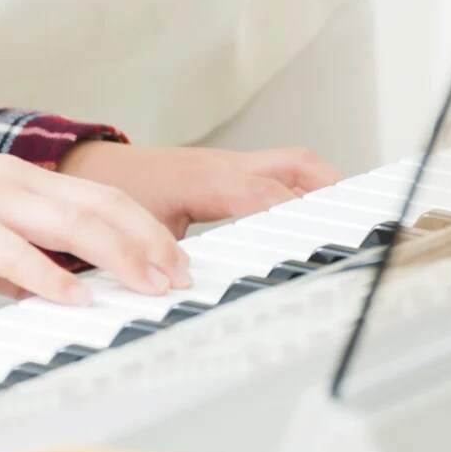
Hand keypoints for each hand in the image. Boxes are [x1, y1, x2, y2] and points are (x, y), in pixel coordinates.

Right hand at [0, 155, 191, 304]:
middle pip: (99, 205)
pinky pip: (14, 253)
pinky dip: (52, 277)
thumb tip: (76, 292)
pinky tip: (79, 298)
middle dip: (148, 242)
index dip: (146, 227)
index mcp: (20, 179)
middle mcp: (10, 179)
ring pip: (69, 222)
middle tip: (181, 277)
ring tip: (149, 286)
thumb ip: (28, 262)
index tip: (178, 259)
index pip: (100, 196)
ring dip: (118, 257)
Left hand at [56, 139, 339, 237]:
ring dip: (322, 188)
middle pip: (295, 166)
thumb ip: (164, 256)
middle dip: (331, 192)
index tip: (324, 236)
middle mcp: (224, 166)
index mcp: (204, 179)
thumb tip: (185, 287)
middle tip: (357, 224)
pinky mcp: (230, 171)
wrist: (93, 168)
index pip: (264, 194)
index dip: (296, 214)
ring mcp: (230, 164)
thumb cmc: (113, 196)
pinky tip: (311, 218)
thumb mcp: (137, 229)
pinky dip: (302, 190)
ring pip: (293, 165)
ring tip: (348, 223)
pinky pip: (278, 173)